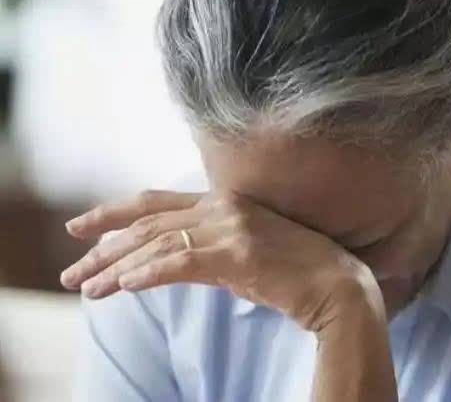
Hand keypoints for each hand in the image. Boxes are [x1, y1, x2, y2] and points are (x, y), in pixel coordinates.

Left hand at [61, 190, 384, 331]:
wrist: (339, 287)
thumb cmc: (296, 273)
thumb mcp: (246, 252)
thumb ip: (211, 247)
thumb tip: (175, 261)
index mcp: (226, 200)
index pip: (155, 202)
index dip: (113, 213)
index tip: (80, 228)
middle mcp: (224, 206)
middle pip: (146, 222)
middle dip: (102, 247)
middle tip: (72, 272)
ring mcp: (231, 227)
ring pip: (156, 243)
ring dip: (115, 268)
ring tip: (86, 289)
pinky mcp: (238, 254)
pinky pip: (178, 263)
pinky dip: (146, 275)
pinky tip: (122, 288)